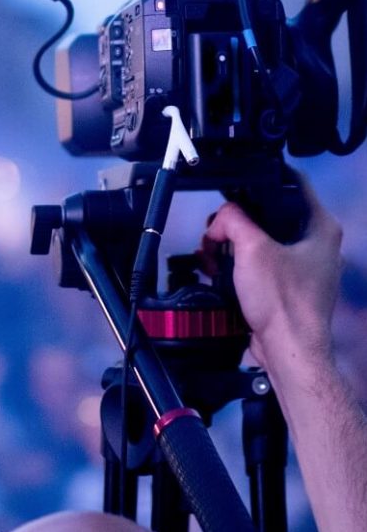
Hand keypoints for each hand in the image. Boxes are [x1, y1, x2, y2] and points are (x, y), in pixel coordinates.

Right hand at [203, 175, 342, 371]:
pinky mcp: (289, 286)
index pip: (293, 183)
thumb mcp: (251, 248)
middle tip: (217, 228)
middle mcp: (317, 243)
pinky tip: (217, 268)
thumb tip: (220, 219)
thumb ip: (232, 220)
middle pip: (271, 213)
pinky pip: (261, 263)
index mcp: (321, 226)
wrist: (288, 353)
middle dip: (237, 219)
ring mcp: (304, 266)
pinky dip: (240, 263)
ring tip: (211, 250)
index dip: (261, 178)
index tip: (236, 183)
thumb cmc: (283, 301)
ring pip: (263, 239)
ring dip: (234, 243)